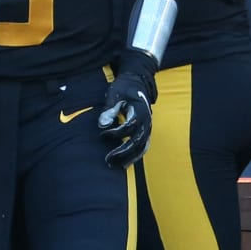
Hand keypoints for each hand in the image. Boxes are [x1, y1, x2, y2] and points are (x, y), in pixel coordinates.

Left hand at [97, 50, 157, 168]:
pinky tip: (123, 165)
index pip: (129, 127)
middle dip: (122, 152)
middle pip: (137, 142)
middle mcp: (147, 122)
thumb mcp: (115, 94)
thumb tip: (102, 125)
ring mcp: (148, 128)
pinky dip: (134, 157)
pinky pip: (143, 148)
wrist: (138, 83)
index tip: (102, 134)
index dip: (115, 133)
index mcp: (140, 111)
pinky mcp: (146, 133)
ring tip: (114, 166)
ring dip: (128, 158)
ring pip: (141, 148)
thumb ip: (109, 109)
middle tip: (107, 159)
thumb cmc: (124, 88)